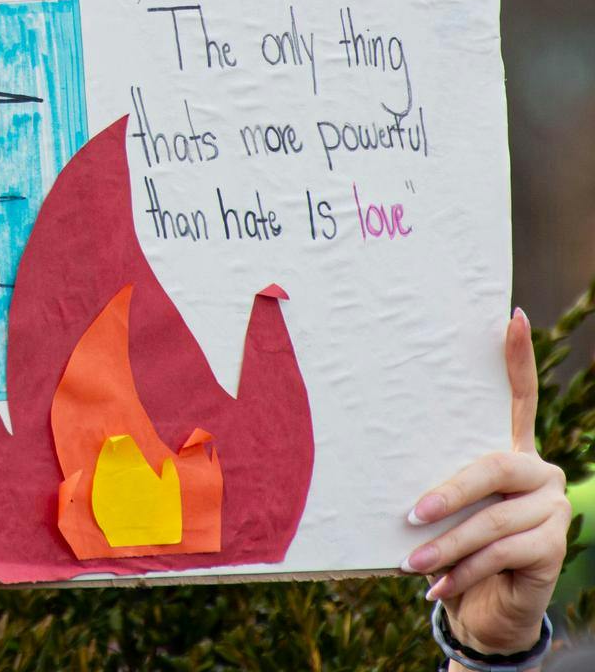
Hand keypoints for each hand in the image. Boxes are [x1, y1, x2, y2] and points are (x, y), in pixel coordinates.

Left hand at [402, 307, 570, 654]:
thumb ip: (427, 480)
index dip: (518, 359)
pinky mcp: (555, 546)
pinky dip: (464, 570)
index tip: (513, 317)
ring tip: (409, 562)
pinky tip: (437, 585)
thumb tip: (370, 453)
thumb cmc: (449, 544)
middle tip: (410, 514)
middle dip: (449, 492)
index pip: (519, 398)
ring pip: (495, 518)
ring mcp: (553, 508)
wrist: (481, 605)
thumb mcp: (438, 509)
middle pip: (495, 466)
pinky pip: (503, 553)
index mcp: (510, 449)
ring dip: (447, 544)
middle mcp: (539, 472)